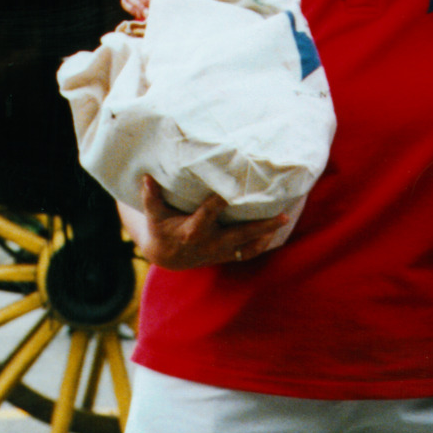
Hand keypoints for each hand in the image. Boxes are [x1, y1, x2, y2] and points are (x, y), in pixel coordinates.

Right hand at [136, 176, 287, 270]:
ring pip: (248, 246)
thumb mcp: (153, 214)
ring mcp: (221, 252)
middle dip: (261, 226)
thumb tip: (147, 176)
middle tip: (283, 216)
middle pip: (240, 235)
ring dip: (267, 235)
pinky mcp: (226, 255)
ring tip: (284, 219)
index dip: (220, 202)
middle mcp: (210, 243)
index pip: (208, 214)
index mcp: (193, 231)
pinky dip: (262, 244)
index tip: (233, 190)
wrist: (167, 256)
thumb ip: (151, 196)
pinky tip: (275, 231)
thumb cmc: (161, 228)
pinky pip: (248, 253)